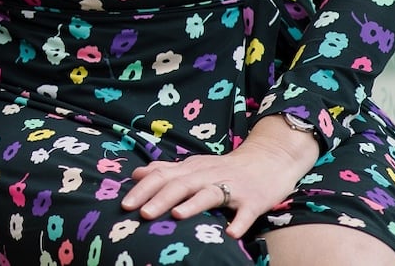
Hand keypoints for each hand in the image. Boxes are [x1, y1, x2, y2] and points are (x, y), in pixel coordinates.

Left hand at [122, 117, 319, 238]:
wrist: (269, 160)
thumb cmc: (225, 168)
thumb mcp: (194, 166)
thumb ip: (166, 171)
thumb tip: (136, 174)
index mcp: (191, 169)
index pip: (161, 176)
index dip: (142, 189)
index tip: (124, 204)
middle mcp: (208, 176)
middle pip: (180, 184)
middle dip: (159, 198)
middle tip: (140, 213)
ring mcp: (231, 187)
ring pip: (209, 194)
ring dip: (192, 205)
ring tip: (175, 216)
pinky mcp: (253, 200)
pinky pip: (246, 212)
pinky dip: (239, 222)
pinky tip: (230, 233)